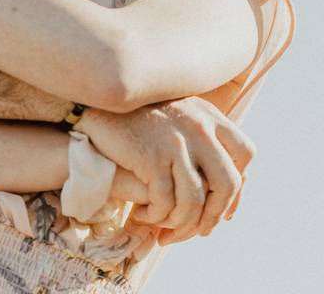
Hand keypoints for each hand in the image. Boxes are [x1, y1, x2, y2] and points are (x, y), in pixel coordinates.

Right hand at [76, 97, 253, 243]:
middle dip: (214, 215)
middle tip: (200, 231)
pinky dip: (155, 215)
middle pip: (227, 183)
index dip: (238, 185)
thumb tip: (227, 176)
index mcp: (208, 115)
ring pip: (194, 200)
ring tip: (165, 229)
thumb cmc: (132, 116)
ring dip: (181, 223)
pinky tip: (142, 215)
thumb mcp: (174, 115)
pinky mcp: (151, 157)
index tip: (222, 207)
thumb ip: (200, 136)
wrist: (92, 105)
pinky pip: (164, 201)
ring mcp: (175, 143)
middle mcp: (198, 127)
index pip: (244, 154)